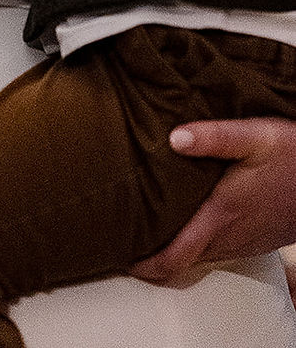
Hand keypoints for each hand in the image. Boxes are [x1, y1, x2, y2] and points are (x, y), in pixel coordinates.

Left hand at [132, 118, 295, 281]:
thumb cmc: (294, 155)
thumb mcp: (255, 136)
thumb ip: (214, 136)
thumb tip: (174, 138)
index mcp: (222, 215)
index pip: (176, 256)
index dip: (147, 265)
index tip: (123, 258)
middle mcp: (231, 235)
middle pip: (184, 261)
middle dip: (154, 257)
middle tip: (127, 239)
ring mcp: (246, 241)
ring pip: (201, 257)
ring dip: (175, 250)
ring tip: (150, 230)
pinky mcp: (257, 238)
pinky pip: (219, 250)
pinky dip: (197, 244)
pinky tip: (189, 223)